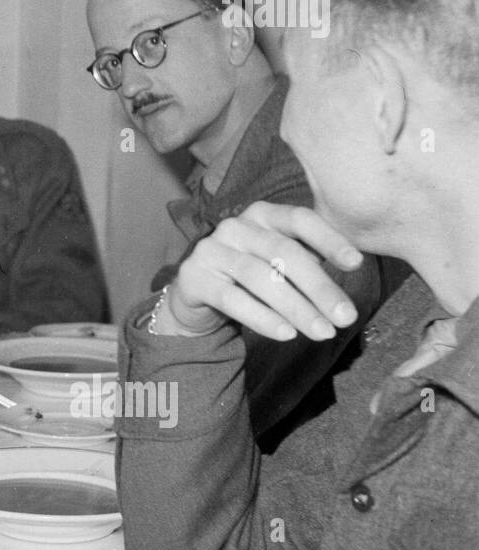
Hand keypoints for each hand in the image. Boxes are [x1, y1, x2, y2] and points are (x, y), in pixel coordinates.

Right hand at [158, 201, 362, 341]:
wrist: (198, 296)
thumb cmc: (252, 277)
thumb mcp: (281, 261)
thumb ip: (311, 256)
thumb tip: (355, 264)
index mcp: (262, 214)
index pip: (299, 219)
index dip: (329, 239)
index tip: (357, 263)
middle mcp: (234, 226)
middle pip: (282, 252)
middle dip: (319, 286)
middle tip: (346, 317)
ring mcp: (210, 249)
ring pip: (259, 277)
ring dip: (296, 308)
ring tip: (322, 332)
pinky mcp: (192, 277)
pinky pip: (231, 299)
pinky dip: (262, 318)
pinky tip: (287, 335)